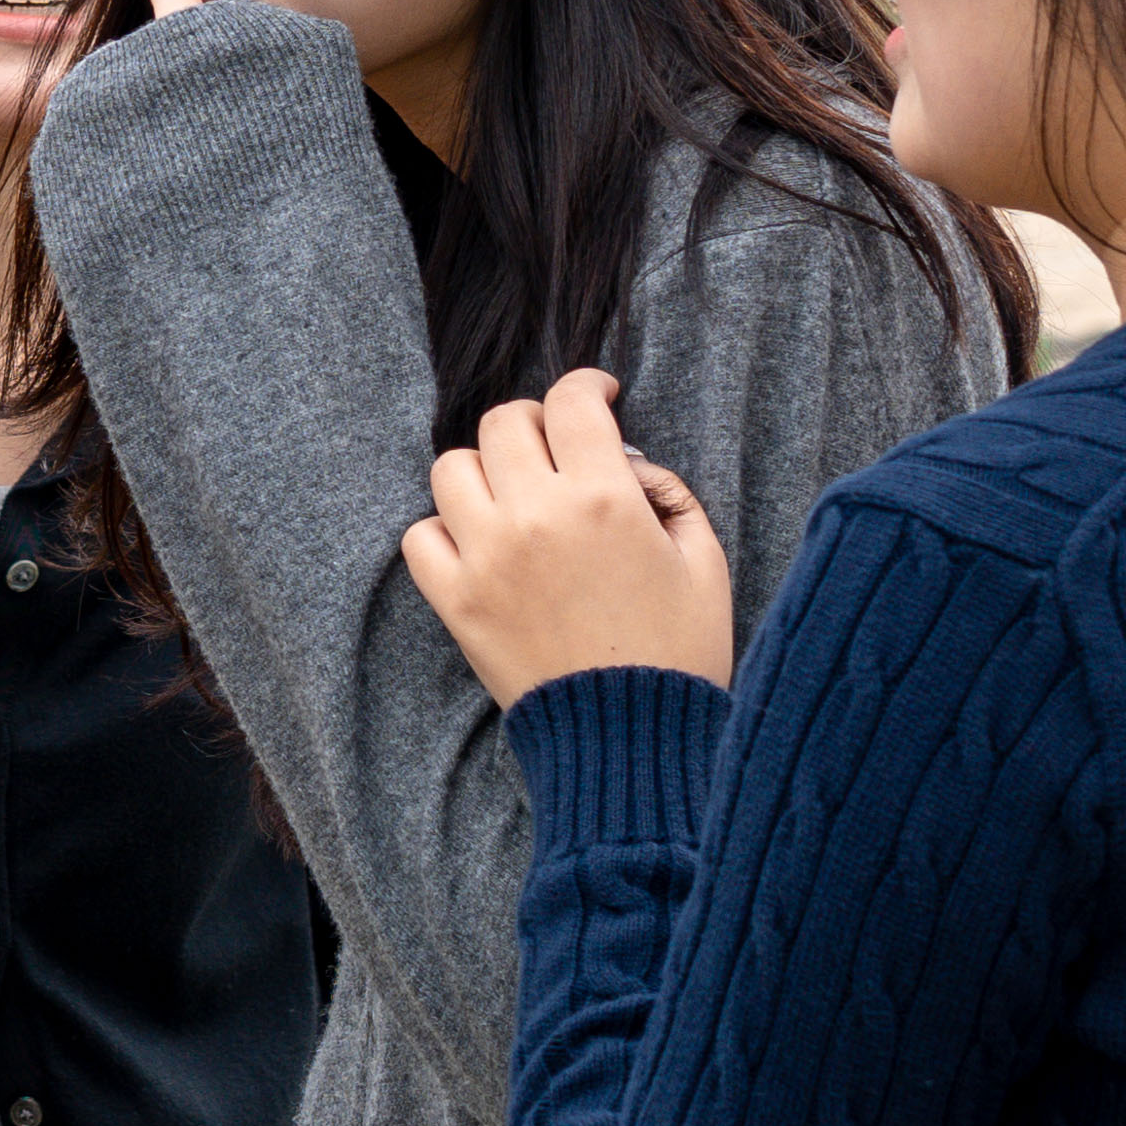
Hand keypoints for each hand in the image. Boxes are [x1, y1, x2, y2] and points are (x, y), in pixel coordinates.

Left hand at [398, 369, 732, 703]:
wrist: (631, 739)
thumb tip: (626, 461)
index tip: (596, 396)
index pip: (572, 401)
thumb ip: (668, 492)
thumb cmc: (680, 652)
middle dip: (535, 424)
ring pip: (453, 468)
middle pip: (505, 422)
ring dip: (484, 470)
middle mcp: (537, 516)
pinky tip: (480, 544)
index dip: (586, 386)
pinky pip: (420, 536)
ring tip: (513, 495)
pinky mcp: (458, 602)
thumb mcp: (704, 560)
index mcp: (605, 497)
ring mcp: (488, 558)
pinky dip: (444, 530)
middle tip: (556, 448)